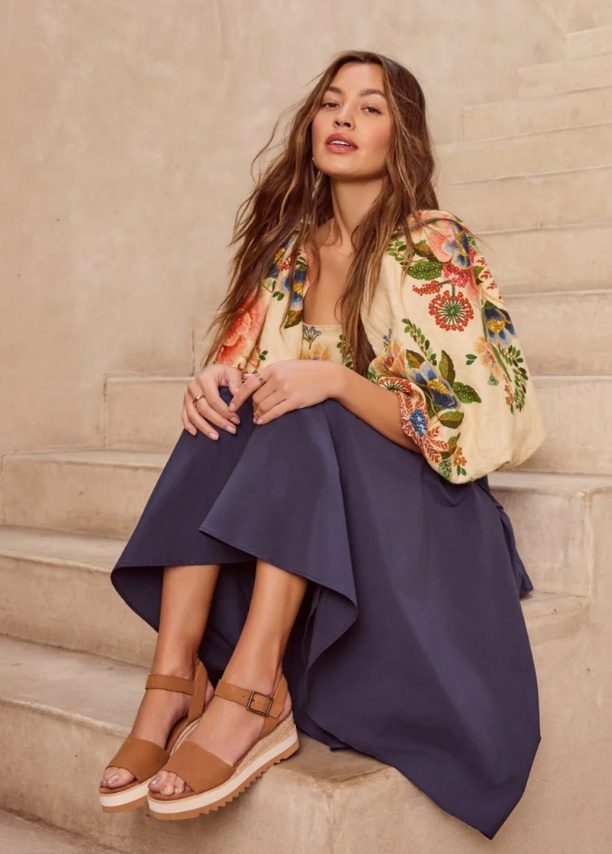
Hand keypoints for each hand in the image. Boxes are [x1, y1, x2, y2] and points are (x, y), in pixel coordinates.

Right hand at [182, 363, 244, 439]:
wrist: (211, 371)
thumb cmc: (223, 373)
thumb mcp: (232, 373)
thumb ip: (236, 382)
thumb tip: (238, 395)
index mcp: (204, 379)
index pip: (214, 400)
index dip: (225, 412)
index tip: (236, 420)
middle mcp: (193, 387)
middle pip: (204, 409)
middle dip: (218, 422)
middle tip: (232, 430)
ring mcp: (187, 395)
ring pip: (193, 415)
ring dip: (204, 428)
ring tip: (216, 437)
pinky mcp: (185, 402)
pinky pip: (184, 416)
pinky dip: (188, 425)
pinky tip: (195, 433)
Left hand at [229, 359, 344, 424]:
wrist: (328, 377)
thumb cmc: (306, 371)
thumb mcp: (285, 366)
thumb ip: (266, 373)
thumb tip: (245, 377)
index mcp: (273, 368)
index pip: (249, 384)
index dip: (238, 397)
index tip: (232, 406)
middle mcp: (277, 378)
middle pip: (256, 398)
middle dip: (252, 407)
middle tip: (253, 412)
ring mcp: (286, 390)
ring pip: (263, 406)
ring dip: (258, 414)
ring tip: (258, 417)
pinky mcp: (294, 401)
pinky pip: (275, 412)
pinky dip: (266, 418)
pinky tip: (262, 421)